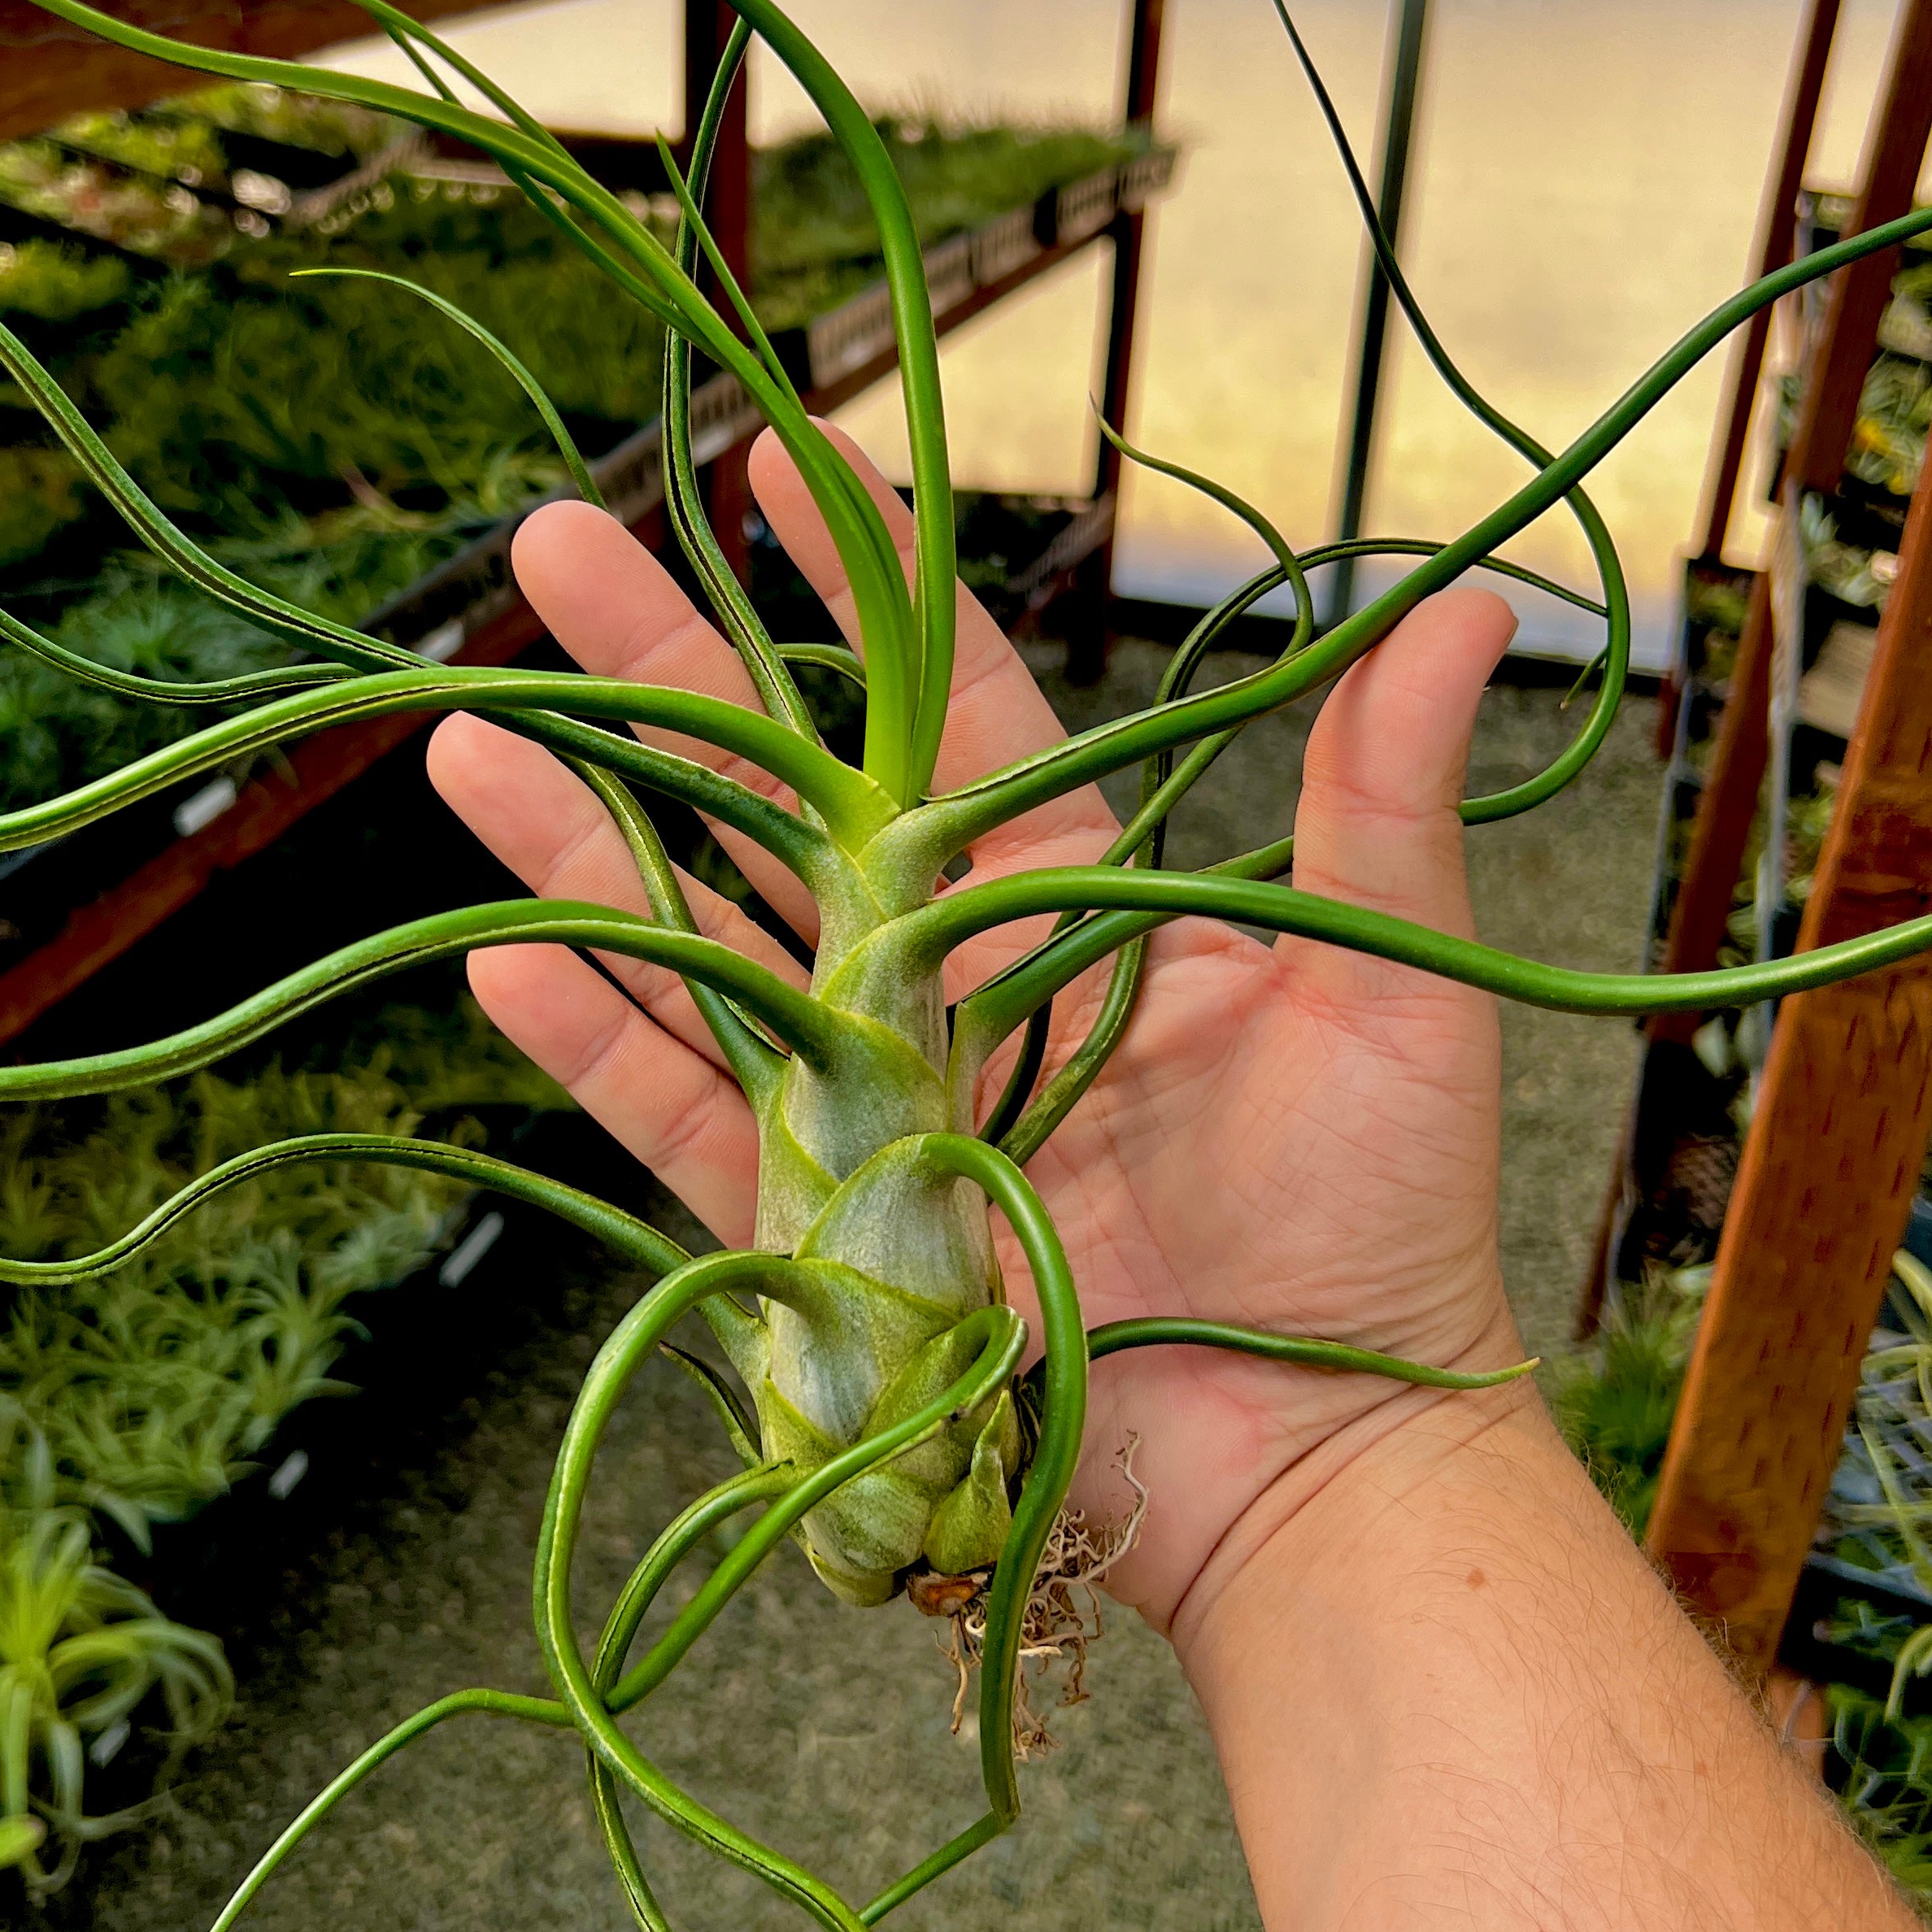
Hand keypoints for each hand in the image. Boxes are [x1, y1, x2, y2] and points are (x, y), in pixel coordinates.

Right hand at [426, 427, 1526, 1636]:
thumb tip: (1470, 601)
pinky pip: (687, 1117)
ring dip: (580, 838)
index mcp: (1066, 901)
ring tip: (461, 731)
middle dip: (668, 668)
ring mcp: (870, 1096)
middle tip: (550, 547)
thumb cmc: (1375, 1228)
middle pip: (779, 798)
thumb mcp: (1386, 987)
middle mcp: (946, 981)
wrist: (1312, 1468)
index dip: (862, 585)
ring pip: (699, 939)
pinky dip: (597, 1043)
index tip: (782, 463)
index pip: (944, 708)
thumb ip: (1382, 800)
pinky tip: (503, 954)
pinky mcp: (819, 1222)